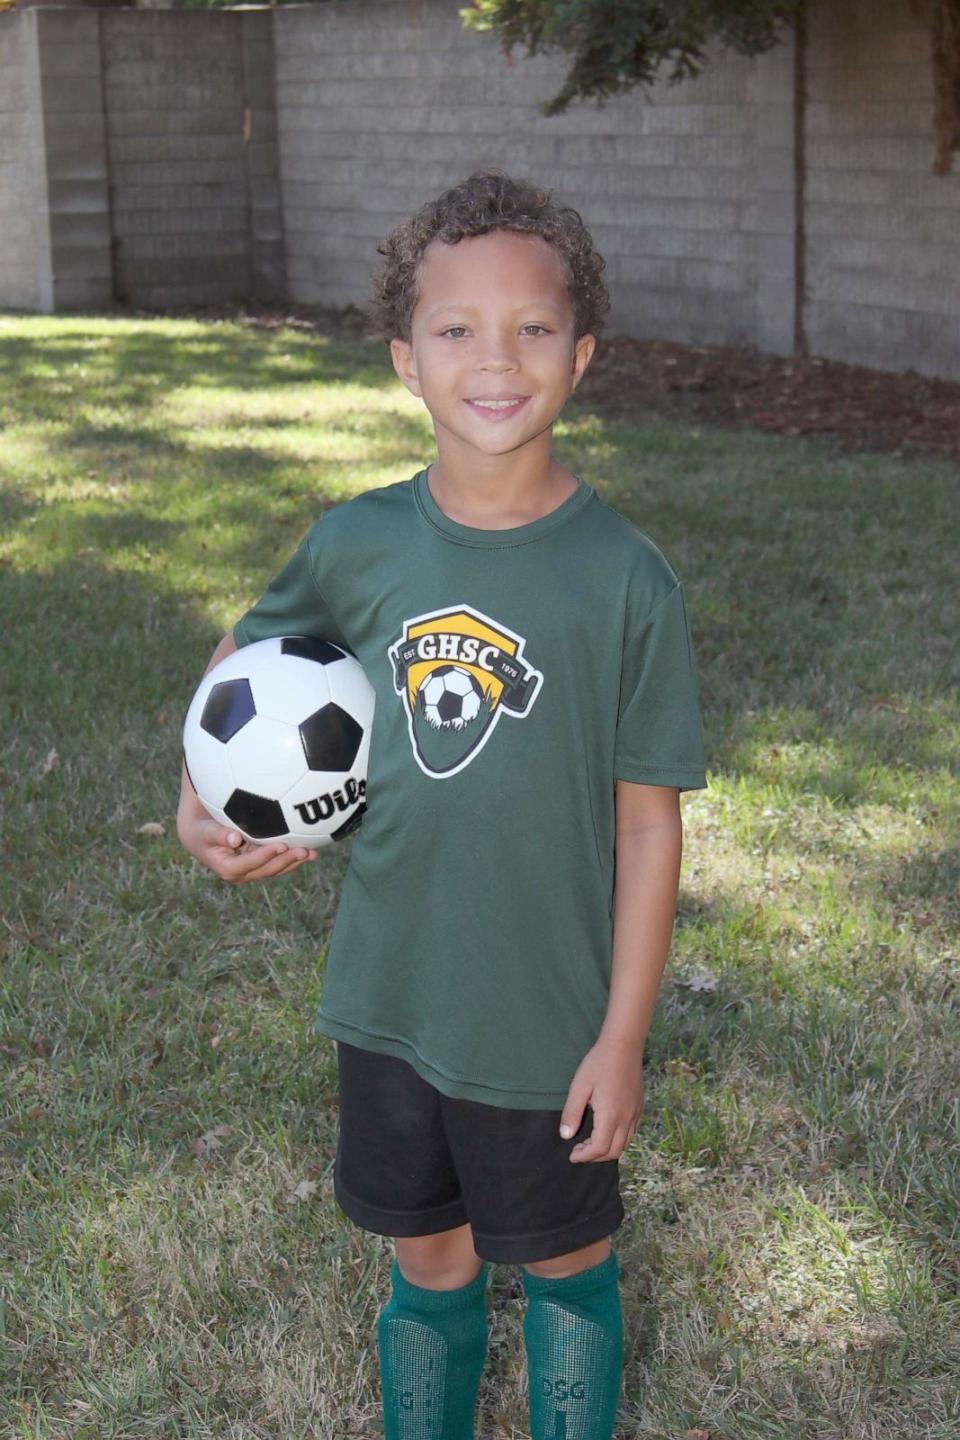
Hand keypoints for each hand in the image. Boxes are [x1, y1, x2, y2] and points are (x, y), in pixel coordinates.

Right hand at [177, 803, 315, 884]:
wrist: (200, 836)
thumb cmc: (201, 830)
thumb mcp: (204, 831)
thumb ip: (218, 834)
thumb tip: (235, 838)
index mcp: (228, 869)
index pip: (250, 864)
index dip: (266, 856)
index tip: (281, 845)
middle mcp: (243, 873)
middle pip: (268, 869)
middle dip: (286, 861)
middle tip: (304, 850)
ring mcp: (253, 869)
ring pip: (277, 868)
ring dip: (295, 861)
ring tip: (313, 853)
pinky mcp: (261, 863)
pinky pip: (279, 862)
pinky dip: (293, 857)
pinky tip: (311, 849)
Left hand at [559, 1035, 644, 1162]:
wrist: (623, 1046)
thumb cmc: (598, 1064)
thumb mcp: (579, 1086)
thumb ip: (572, 1112)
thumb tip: (566, 1135)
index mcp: (610, 1116)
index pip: (599, 1148)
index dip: (584, 1156)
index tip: (572, 1155)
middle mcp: (626, 1119)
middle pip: (614, 1152)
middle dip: (595, 1157)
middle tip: (579, 1150)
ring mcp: (635, 1114)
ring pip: (625, 1144)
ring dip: (608, 1150)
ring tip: (591, 1143)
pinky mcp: (639, 1107)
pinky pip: (631, 1133)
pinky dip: (618, 1140)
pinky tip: (606, 1130)